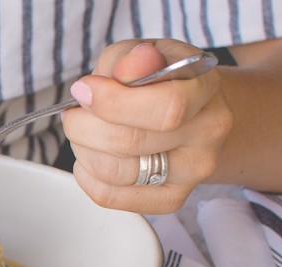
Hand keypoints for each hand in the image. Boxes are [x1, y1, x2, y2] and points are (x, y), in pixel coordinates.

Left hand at [62, 40, 231, 213]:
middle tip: (74, 113)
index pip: (166, 107)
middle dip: (85, 126)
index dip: (113, 101)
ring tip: (82, 132)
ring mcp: (192, 171)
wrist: (191, 112)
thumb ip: (131, 58)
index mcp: (205, 89)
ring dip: (83, 150)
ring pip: (116, 172)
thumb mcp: (145, 52)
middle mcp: (207, 133)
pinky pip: (110, 196)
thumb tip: (128, 69)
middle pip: (131, 142)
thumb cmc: (160, 79)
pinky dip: (86, 175)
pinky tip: (90, 155)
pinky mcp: (170, 198)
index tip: (84, 90)